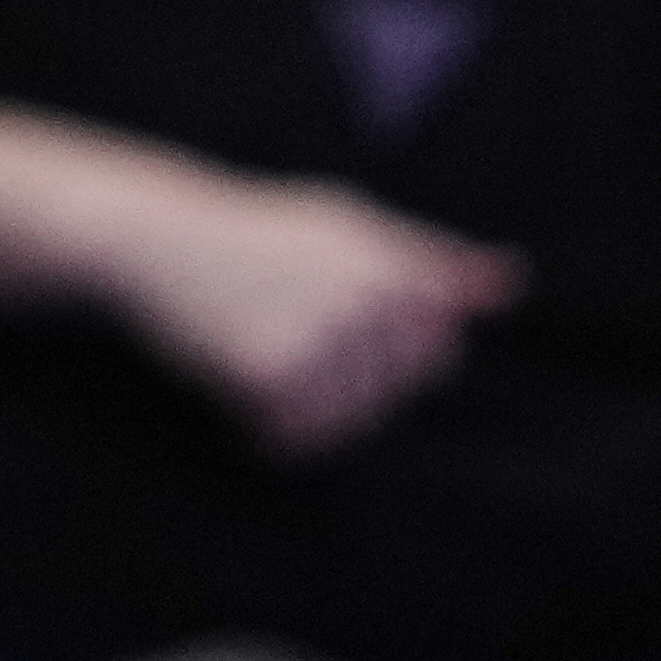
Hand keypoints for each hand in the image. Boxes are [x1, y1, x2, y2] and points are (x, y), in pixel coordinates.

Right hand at [97, 169, 521, 458]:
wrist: (150, 235)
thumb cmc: (252, 233)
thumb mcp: (343, 224)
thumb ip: (427, 255)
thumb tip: (511, 280)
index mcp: (388, 261)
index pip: (438, 348)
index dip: (390, 349)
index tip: (338, 322)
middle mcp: (365, 297)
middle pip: (395, 391)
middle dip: (349, 380)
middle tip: (288, 333)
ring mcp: (318, 337)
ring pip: (348, 422)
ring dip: (306, 408)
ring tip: (258, 350)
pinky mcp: (269, 372)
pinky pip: (293, 436)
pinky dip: (264, 426)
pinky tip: (235, 382)